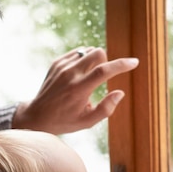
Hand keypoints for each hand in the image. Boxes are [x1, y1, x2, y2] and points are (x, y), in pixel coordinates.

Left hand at [12, 47, 138, 133]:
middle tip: (102, 76)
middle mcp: (70, 74)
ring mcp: (62, 66)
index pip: (104, 71)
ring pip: (88, 50)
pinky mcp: (56, 62)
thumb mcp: (88, 122)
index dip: (122, 65)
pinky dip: (84, 60)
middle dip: (107, 61)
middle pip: (98, 53)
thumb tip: (120, 92)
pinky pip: (78, 52)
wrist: (38, 115)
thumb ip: (106, 109)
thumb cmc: (65, 121)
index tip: (134, 62)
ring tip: (89, 76)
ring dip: (95, 59)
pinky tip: (79, 74)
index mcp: (79, 89)